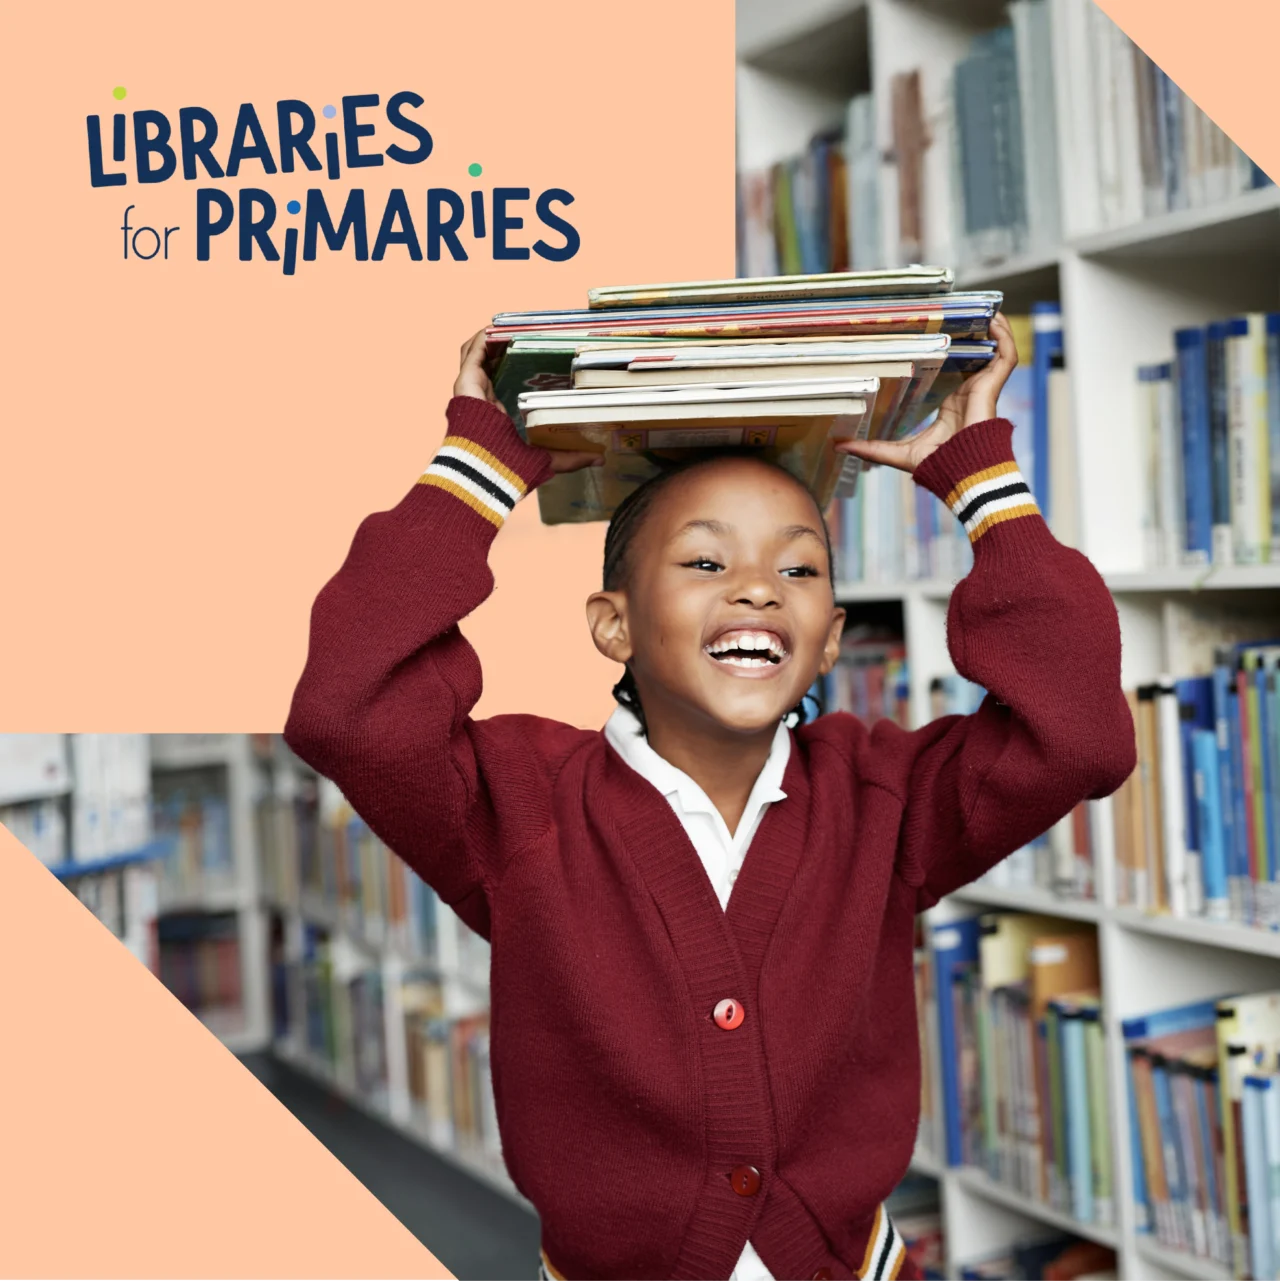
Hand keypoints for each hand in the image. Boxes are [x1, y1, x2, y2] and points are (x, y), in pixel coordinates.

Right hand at [454, 328, 601, 473]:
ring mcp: (472, 390)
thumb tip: (600, 459)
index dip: (519, 366)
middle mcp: (482, 399)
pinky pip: (473, 352)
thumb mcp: (550, 460)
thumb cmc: (511, 471)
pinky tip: (501, 329)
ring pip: (478, 353)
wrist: (486, 474)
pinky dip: (486, 338)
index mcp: (497, 415)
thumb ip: (572, 456)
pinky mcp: (466, 382)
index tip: (539, 354)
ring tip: (514, 326)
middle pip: (491, 363)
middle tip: (528, 335)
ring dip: (494, 338)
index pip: (504, 382)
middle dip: (507, 346)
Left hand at [836, 311, 1018, 472]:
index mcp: (951, 403)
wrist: (962, 472)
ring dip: (992, 330)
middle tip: (960, 312)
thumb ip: (871, 448)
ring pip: (995, 352)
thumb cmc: (937, 465)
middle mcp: (968, 392)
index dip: (949, 351)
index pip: (952, 370)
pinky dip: (1004, 338)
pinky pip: (1006, 357)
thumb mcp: (897, 452)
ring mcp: (982, 388)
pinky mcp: (992, 387)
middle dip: (973, 333)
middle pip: (975, 355)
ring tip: (984, 309)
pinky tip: (995, 321)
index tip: (935, 332)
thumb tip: (839, 446)